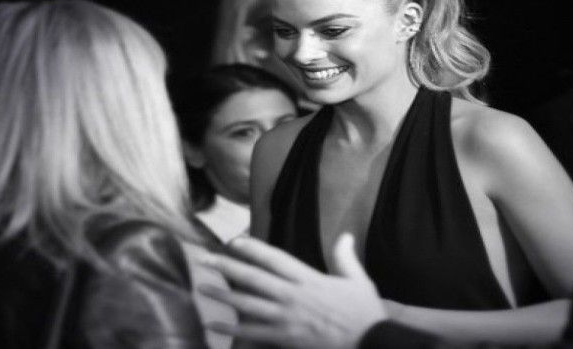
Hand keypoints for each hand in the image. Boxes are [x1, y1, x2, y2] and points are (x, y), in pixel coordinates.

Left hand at [198, 233, 387, 348]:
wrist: (369, 343)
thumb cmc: (364, 314)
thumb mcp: (358, 281)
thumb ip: (345, 258)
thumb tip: (346, 235)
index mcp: (309, 279)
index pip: (275, 259)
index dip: (253, 248)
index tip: (234, 241)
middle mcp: (292, 296)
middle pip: (253, 278)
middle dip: (227, 267)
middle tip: (205, 259)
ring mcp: (286, 319)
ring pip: (247, 305)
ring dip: (223, 296)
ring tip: (203, 288)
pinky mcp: (284, 339)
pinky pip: (253, 334)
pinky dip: (233, 330)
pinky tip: (216, 326)